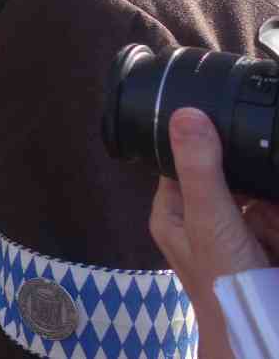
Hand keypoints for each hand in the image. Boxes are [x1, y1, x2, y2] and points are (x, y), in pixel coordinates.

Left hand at [150, 108, 277, 358]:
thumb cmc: (222, 279)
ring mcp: (232, 236)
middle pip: (227, 179)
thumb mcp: (208, 216)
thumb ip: (199, 168)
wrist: (256, 326)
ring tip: (261, 234)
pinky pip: (270, 219)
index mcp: (172, 211)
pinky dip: (275, 223)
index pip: (181, 161)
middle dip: (249, 181)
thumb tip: (185, 113)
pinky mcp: (260, 247)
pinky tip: (272, 237)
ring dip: (266, 208)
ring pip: (254, 200)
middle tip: (254, 210)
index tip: (226, 124)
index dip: (203, 143)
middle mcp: (199, 221)